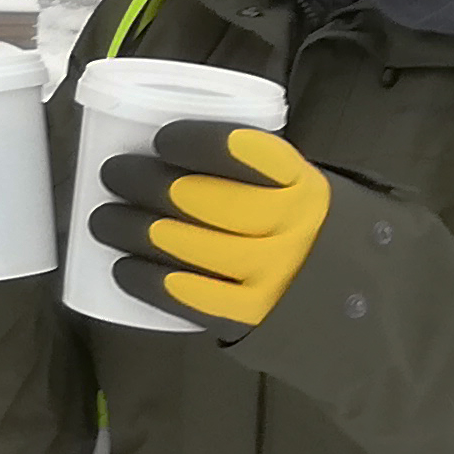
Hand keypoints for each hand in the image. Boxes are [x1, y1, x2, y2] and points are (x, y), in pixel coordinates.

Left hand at [85, 120, 326, 337]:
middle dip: (146, 183)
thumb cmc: (302, 227)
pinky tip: (123, 266)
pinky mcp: (251, 314)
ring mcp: (273, 273)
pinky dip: (148, 279)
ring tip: (103, 219)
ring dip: (133, 229)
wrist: (351, 297)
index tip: (161, 140)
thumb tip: (164, 154)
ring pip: (187, 245)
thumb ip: (251, 171)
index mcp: (303, 183)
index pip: (245, 153)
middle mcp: (292, 226)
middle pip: (203, 198)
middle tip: (113, 174)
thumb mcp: (296, 189)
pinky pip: (189, 294)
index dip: (196, 143)